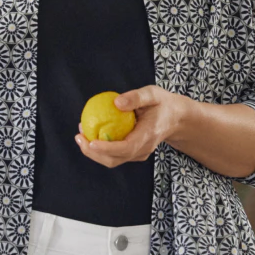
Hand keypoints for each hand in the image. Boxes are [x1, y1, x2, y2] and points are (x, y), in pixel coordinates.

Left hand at [74, 85, 193, 167]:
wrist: (176, 118)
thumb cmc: (163, 103)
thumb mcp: (153, 94)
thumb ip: (136, 97)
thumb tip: (116, 103)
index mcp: (147, 136)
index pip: (126, 148)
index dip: (106, 148)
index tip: (90, 141)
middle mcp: (143, 149)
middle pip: (115, 159)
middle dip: (93, 153)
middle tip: (78, 136)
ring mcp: (138, 153)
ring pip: (113, 160)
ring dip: (93, 152)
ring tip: (80, 134)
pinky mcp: (134, 153)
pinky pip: (115, 155)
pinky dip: (100, 148)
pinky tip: (90, 133)